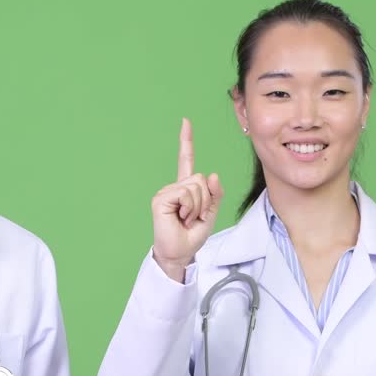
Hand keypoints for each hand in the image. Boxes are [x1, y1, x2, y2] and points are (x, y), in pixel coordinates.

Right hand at [150, 118, 223, 281]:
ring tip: (187, 219)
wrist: (179, 254)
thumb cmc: (191, 236)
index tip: (185, 122)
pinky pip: (185, 194)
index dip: (186, 141)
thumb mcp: (211, 214)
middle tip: (194, 217)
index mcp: (185, 189)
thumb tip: (213, 175)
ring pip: (195, 186)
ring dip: (197, 206)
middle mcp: (173, 187)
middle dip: (205, 200)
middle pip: (200, 178)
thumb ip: (215, 194)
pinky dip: (189, 207)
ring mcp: (166, 192)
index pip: (186, 161)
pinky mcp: (161, 199)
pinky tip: (180, 217)